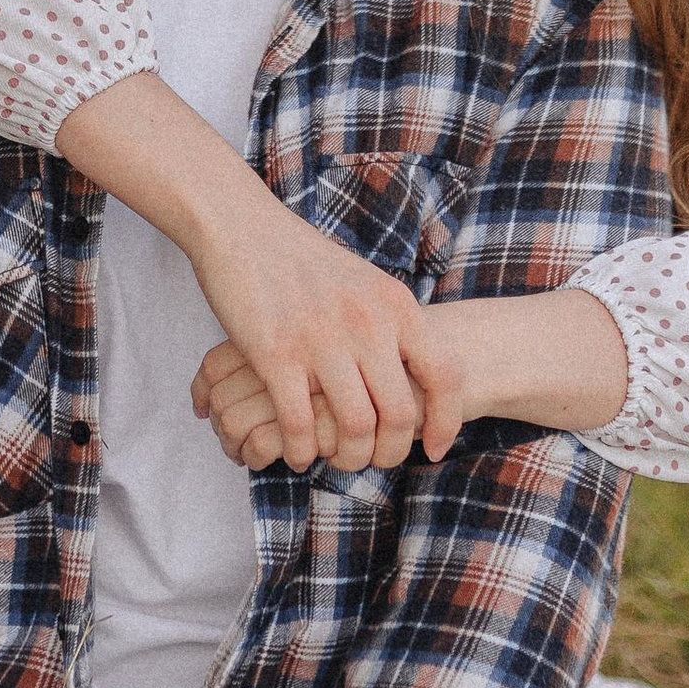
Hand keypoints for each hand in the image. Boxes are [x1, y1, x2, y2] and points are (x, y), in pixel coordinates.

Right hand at [197, 289, 633, 468]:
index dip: (446, 422)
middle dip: (391, 453)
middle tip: (374, 459)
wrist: (242, 227)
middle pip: (401, 415)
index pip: (445, 377)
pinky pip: (299, 424)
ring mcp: (322, 339)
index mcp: (396, 306)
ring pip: (354, 428)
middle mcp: (367, 323)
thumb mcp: (366, 283)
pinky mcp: (276, 353)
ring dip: (347, 458)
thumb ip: (392, 323)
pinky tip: (297, 452)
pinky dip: (302, 451)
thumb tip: (416, 371)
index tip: (433, 448)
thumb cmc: (304, 261)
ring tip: (334, 459)